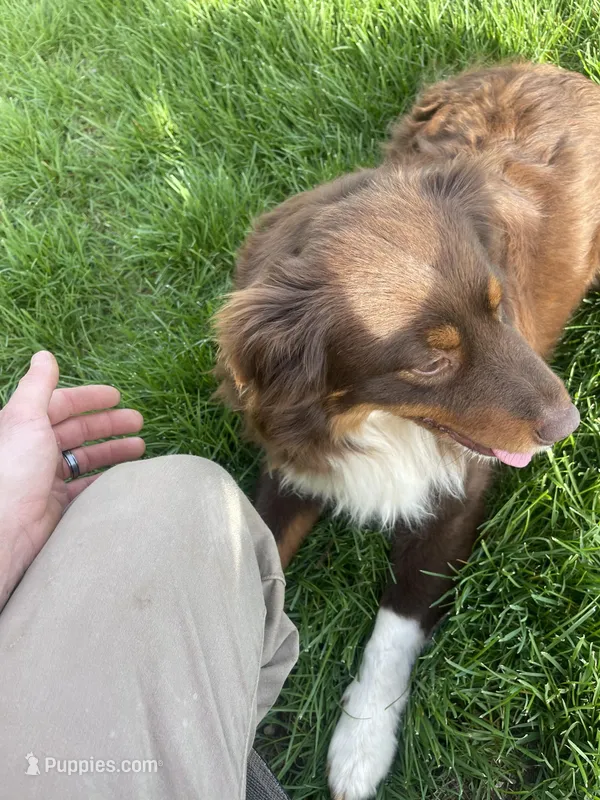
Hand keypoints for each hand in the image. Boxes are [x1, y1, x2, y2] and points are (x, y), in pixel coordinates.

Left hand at [0, 351, 144, 605]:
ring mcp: (46, 479)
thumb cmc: (13, 469)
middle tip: (139, 422)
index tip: (118, 396)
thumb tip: (44, 354)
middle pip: (77, 431)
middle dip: (108, 424)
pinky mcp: (57, 505)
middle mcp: (34, 451)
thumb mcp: (25, 418)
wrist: (4, 529)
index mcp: (24, 427)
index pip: (61, 405)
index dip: (89, 398)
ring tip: (140, 447)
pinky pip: (87, 487)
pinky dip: (106, 478)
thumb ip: (37, 386)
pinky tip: (125, 475)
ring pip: (86, 458)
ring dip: (112, 450)